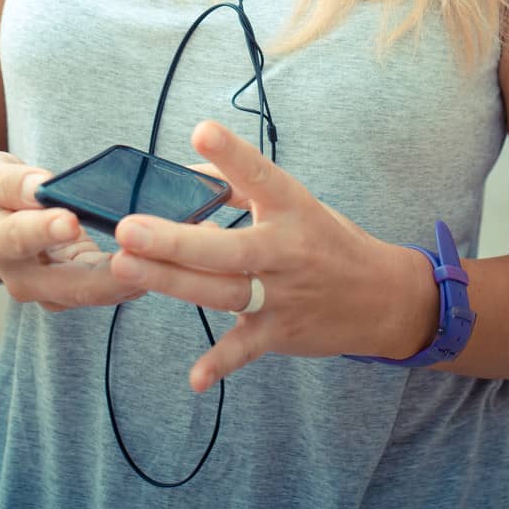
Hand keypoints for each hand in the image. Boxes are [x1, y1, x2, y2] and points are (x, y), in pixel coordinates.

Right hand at [0, 151, 149, 312]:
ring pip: (95, 294)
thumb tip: (40, 185)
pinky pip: (110, 288)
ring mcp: (52, 292)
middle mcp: (23, 278)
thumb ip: (10, 181)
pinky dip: (138, 275)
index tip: (70, 220)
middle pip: (69, 284)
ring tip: (165, 260)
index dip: (44, 230)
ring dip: (131, 280)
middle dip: (107, 275)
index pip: (19, 238)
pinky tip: (166, 260)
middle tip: (139, 256)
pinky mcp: (77, 292)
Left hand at [109, 121, 417, 391]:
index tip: (201, 130)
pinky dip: (221, 363)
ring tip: (126, 267)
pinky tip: (195, 378)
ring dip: (173, 283)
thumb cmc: (327, 239)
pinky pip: (246, 349)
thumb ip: (239, 183)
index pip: (260, 175)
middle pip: (228, 248)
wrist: (382, 297)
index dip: (232, 154)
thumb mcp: (295, 202)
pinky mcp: (280, 332)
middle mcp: (287, 249)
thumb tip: (185, 171)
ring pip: (223, 292)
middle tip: (129, 230)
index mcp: (293, 207)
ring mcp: (283, 294)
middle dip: (176, 240)